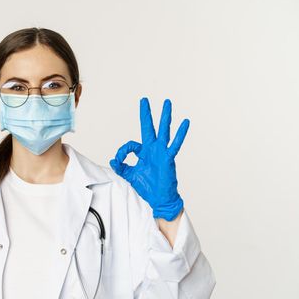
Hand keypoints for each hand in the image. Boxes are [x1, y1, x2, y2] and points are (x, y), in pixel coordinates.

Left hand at [109, 97, 188, 220]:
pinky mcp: (168, 158)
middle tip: (144, 100)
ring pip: (163, 130)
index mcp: (144, 152)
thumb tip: (112, 160)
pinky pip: (175, 144)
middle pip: (148, 127)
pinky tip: (185, 122)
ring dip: (165, 116)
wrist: (159, 198)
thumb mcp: (130, 175)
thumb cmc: (148, 187)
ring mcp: (162, 152)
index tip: (119, 159)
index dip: (123, 151)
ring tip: (167, 102)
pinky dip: (181, 133)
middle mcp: (153, 149)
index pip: (131, 145)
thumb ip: (121, 166)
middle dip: (146, 114)